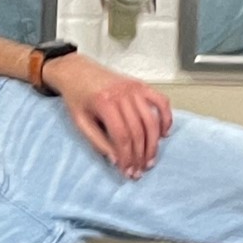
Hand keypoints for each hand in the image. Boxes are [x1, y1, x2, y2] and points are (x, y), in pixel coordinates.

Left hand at [44, 54, 173, 178]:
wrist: (76, 71)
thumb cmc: (77, 96)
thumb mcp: (79, 121)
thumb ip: (97, 142)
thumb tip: (116, 160)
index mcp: (104, 102)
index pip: (122, 136)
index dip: (126, 157)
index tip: (127, 171)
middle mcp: (122, 94)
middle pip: (138, 131)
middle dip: (140, 155)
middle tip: (139, 171)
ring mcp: (134, 88)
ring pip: (151, 121)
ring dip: (153, 144)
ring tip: (150, 160)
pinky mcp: (140, 85)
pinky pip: (161, 102)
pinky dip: (166, 118)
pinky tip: (163, 134)